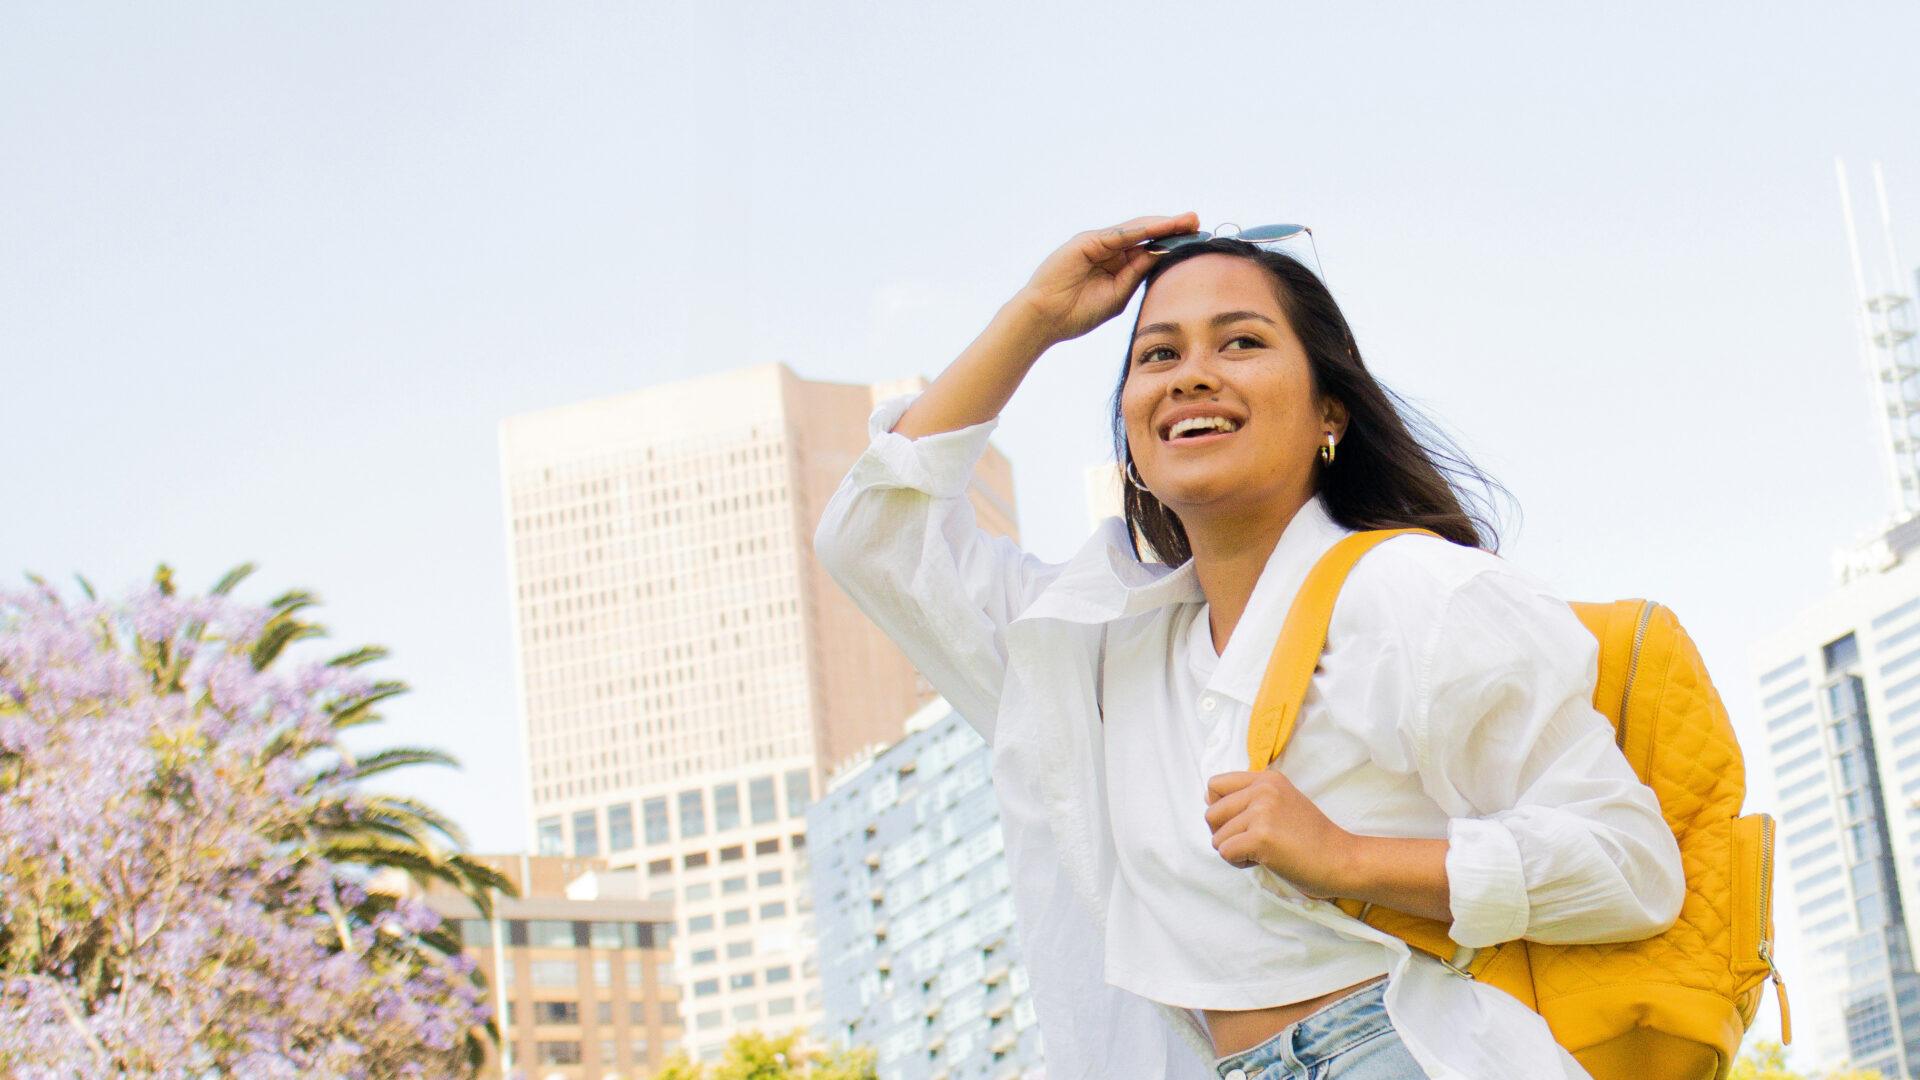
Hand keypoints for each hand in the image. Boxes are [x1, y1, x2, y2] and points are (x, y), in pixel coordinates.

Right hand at [1012, 212, 1199, 345]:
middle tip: (1198, 222)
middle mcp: (1107, 249)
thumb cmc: (1076, 314)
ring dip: (1162, 224)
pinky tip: (1161, 227)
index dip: (1171, 243)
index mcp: (1115, 265)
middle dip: (1172, 228)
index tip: (1196, 241)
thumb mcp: (1116, 296)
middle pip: (1146, 234)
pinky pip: (1119, 234)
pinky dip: (1142, 230)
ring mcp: (1096, 243)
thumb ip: (1136, 275)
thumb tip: (1160, 256)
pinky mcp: (1086, 242)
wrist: (1044, 319)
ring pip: (1136, 229)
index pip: (1148, 248)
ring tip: (1186, 221)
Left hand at [1205, 769, 1355, 899]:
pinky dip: (1239, 863)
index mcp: (1267, 779)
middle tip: (1252, 843)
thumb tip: (1208, 802)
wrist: (1342, 859)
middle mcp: (1263, 790)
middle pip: (1211, 813)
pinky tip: (1263, 861)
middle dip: (1224, 834)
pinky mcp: (1261, 837)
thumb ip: (1251, 798)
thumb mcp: (1283, 803)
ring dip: (1235, 851)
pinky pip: (1225, 852)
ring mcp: (1262, 812)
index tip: (1238, 823)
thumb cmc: (1312, 839)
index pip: (1215, 785)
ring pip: (1217, 837)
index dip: (1219, 809)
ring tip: (1263, 852)